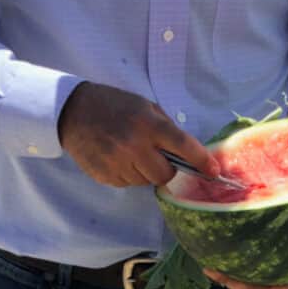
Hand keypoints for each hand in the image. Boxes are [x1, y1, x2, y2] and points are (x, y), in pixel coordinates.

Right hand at [58, 82, 219, 187]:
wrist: (73, 111)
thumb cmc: (114, 105)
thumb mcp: (144, 106)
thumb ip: (165, 127)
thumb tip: (185, 151)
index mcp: (148, 124)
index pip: (183, 146)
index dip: (201, 160)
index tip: (214, 170)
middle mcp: (134, 146)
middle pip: (165, 175)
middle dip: (166, 169)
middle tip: (156, 155)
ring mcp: (118, 163)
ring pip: (145, 181)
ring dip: (145, 171)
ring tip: (130, 151)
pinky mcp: (105, 176)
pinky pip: (127, 183)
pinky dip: (128, 174)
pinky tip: (116, 157)